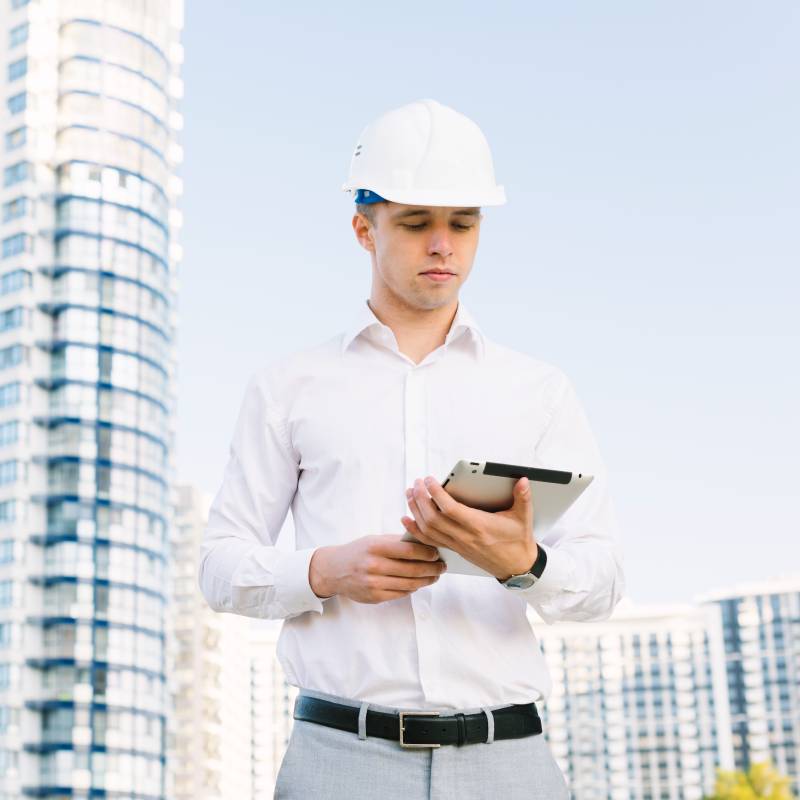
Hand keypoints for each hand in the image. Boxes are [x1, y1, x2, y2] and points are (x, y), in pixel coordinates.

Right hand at [308, 534, 446, 603]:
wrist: (334, 570)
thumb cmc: (358, 551)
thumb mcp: (374, 540)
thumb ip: (397, 541)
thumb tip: (424, 542)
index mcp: (376, 547)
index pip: (409, 550)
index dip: (427, 552)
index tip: (437, 552)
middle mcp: (374, 565)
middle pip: (412, 569)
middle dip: (432, 568)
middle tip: (442, 566)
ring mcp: (374, 583)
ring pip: (409, 584)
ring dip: (426, 580)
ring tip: (435, 576)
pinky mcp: (375, 596)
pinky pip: (400, 593)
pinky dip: (412, 588)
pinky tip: (418, 583)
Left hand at [401, 476, 537, 580]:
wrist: (516, 567)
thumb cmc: (518, 541)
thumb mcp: (524, 517)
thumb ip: (523, 497)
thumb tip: (523, 480)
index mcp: (479, 526)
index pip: (450, 509)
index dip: (436, 493)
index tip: (429, 480)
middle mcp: (464, 536)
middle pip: (433, 518)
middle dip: (420, 499)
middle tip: (416, 483)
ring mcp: (457, 544)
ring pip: (428, 529)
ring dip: (415, 511)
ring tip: (410, 494)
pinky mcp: (455, 549)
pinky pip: (429, 541)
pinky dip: (415, 530)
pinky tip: (407, 519)